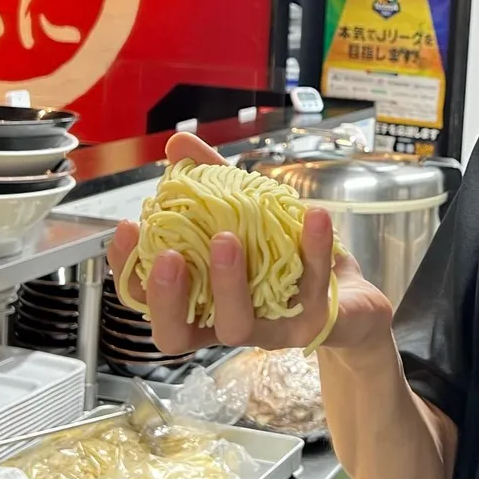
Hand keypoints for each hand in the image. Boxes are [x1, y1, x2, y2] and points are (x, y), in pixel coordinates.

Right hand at [106, 132, 395, 354]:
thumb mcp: (247, 214)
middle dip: (167, 298)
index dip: (130, 271)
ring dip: (228, 282)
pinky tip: (313, 215)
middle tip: (167, 255)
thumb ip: (210, 180)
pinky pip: (311, 288)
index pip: (149, 300)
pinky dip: (314, 249)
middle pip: (178, 333)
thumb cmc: (285, 258)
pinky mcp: (313, 324)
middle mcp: (225, 323)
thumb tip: (176, 144)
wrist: (353, 297)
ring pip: (238, 326)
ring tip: (226, 237)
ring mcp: (268, 330)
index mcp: (200, 301)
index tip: (125, 228)